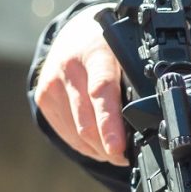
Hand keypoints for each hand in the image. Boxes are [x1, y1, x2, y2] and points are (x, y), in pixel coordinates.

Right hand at [33, 5, 128, 164]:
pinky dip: (83, 144)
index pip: (101, 92)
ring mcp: (53, 83)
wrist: (75, 33)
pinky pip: (65, 132)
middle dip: (107, 147)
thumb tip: (148, 121)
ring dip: (97, 149)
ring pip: (76, 132)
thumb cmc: (108, 49)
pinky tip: (96, 145)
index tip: (117, 148)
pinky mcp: (42, 97)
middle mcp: (70, 67)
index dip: (109, 124)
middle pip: (86, 121)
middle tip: (124, 158)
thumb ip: (134, 82)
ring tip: (113, 152)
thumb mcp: (125, 55)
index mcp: (96, 54)